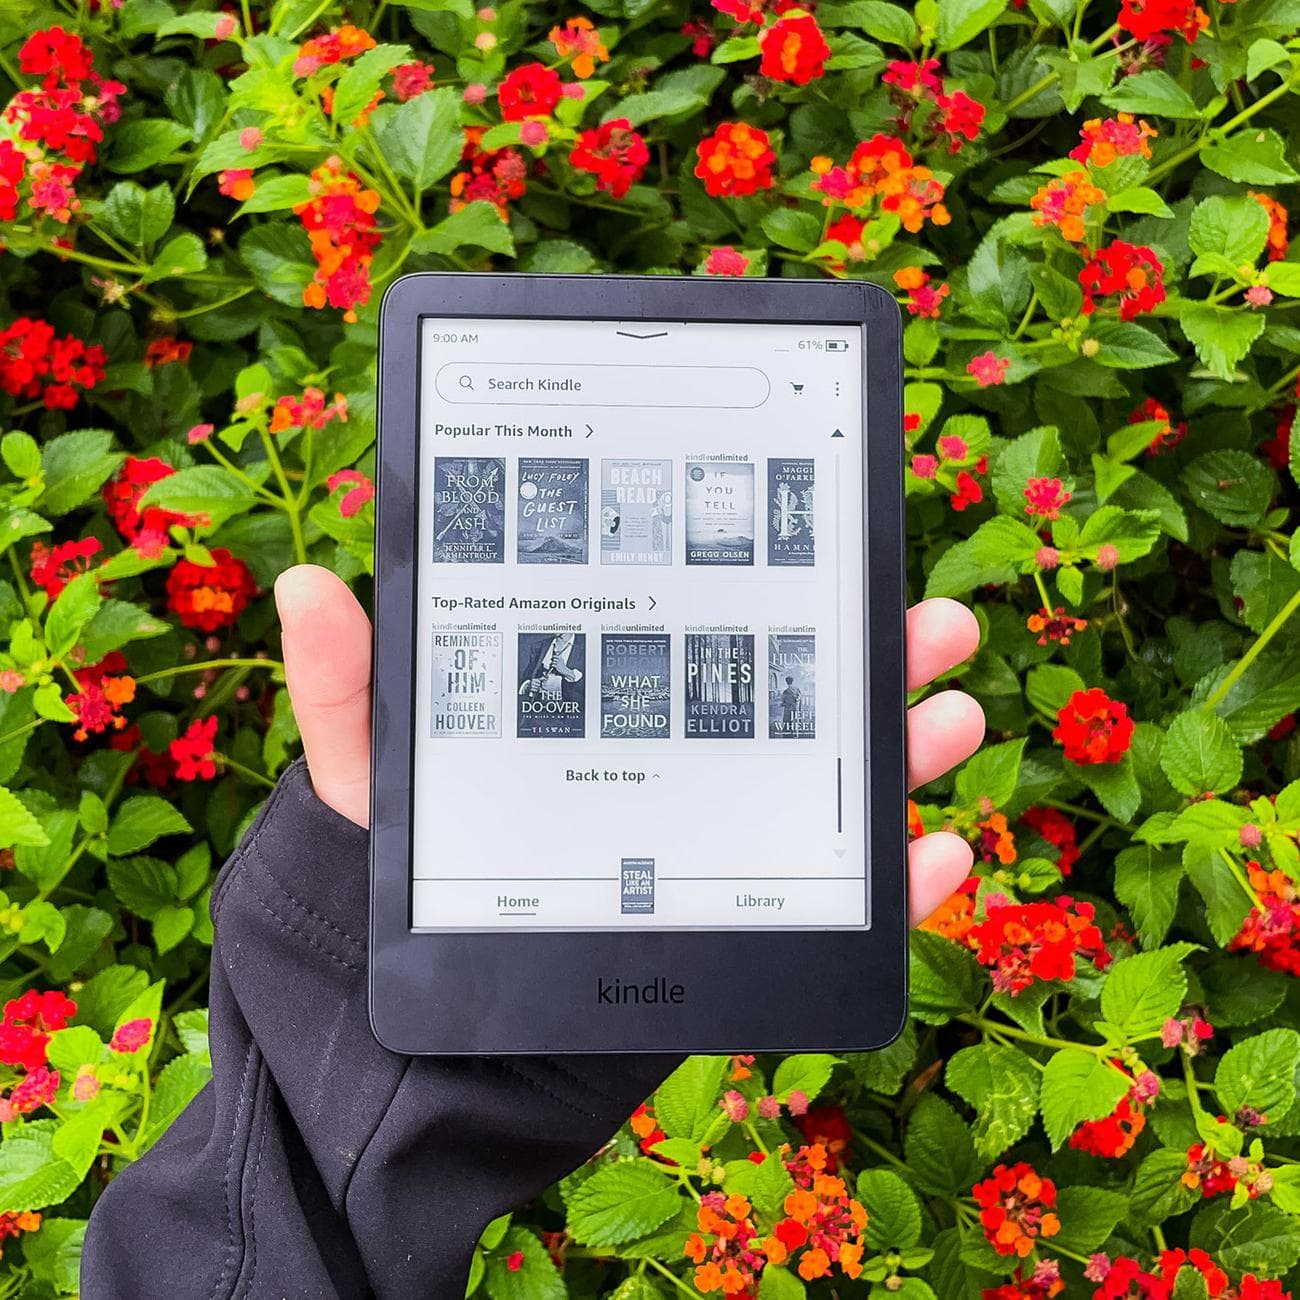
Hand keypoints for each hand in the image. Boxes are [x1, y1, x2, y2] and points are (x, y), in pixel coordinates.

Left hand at [275, 566, 983, 924]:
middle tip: (930, 620)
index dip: (777, 589)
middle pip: (795, 701)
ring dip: (906, 750)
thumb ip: (352, 689)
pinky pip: (842, 911)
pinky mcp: (740, 928)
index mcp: (619, 711)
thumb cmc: (410, 887)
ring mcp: (721, 851)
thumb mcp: (377, 778)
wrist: (431, 1042)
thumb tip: (310, 581)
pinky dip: (905, 891)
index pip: (708, 633)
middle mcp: (684, 771)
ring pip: (837, 791)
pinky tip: (940, 854)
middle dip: (871, 657)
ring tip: (950, 710)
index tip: (831, 537)